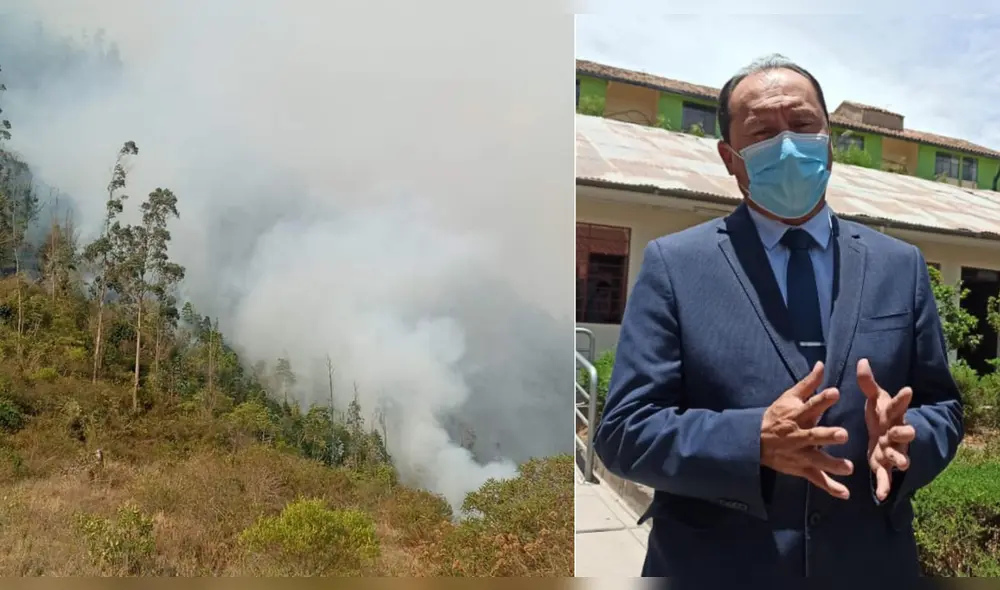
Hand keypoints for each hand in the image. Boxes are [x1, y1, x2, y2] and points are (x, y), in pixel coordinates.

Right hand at [760, 361, 852, 498]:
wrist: (755, 441)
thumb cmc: (777, 417)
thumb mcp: (788, 397)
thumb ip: (808, 383)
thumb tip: (822, 364)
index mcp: (797, 415)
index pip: (810, 406)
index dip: (822, 400)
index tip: (835, 392)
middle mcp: (799, 435)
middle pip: (814, 435)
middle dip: (828, 435)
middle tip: (843, 434)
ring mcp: (800, 454)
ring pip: (817, 460)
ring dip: (832, 464)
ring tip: (848, 468)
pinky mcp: (802, 468)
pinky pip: (817, 479)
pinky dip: (830, 487)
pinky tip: (845, 494)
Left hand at [857, 358, 916, 501]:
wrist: (884, 436)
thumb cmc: (880, 415)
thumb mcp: (874, 399)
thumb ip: (868, 383)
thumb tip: (862, 361)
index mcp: (891, 416)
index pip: (897, 405)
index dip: (903, 398)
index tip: (908, 390)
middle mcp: (894, 433)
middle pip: (903, 432)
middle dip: (906, 433)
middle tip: (909, 432)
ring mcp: (892, 450)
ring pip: (898, 455)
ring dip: (900, 459)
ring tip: (904, 464)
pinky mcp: (884, 464)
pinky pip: (884, 476)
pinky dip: (884, 485)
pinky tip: (882, 496)